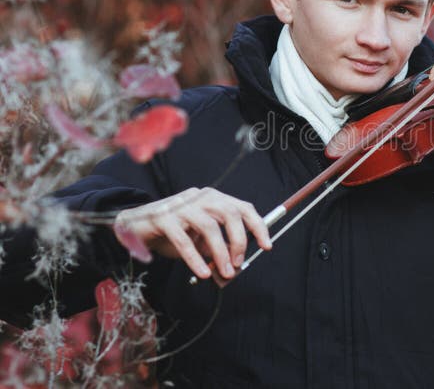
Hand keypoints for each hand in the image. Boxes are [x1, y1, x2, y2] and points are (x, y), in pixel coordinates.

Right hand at [114, 187, 272, 279]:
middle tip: (238, 263)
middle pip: (230, 213)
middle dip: (239, 240)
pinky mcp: (163, 217)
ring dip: (220, 252)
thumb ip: (217, 247)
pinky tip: (202, 272)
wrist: (132, 226)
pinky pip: (184, 240)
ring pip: (209, 226)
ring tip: (224, 272)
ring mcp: (181, 205)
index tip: (266, 246)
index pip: (243, 208)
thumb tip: (235, 264)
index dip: (257, 226)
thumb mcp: (199, 239)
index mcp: (213, 198)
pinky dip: (196, 258)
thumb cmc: (172, 232)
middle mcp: (200, 197)